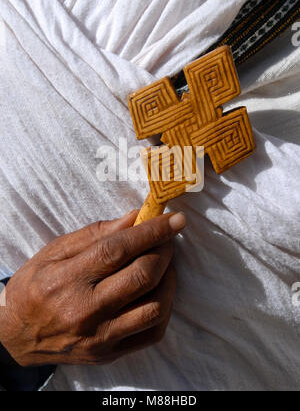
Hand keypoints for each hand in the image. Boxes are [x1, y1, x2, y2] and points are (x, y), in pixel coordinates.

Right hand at [0, 211, 185, 366]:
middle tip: (167, 237)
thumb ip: (95, 233)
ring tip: (163, 263)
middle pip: (142, 277)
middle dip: (165, 250)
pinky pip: (152, 333)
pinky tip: (158, 291)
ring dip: (169, 279)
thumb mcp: (54, 251)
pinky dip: (164, 307)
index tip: (175, 219)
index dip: (152, 230)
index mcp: (68, 279)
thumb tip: (135, 218)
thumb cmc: (33, 286)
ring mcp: (100, 337)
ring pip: (154, 307)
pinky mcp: (109, 354)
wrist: (16, 336)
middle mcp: (86, 311)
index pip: (119, 250)